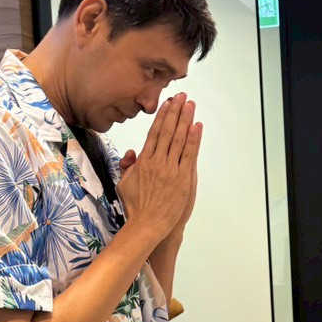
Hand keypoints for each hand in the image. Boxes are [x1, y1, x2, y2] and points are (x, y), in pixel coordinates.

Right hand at [115, 95, 201, 243]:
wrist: (146, 224)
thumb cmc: (135, 207)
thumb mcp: (124, 184)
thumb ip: (127, 166)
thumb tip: (130, 154)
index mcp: (143, 161)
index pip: (154, 133)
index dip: (161, 117)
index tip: (167, 104)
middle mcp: (157, 162)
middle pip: (168, 131)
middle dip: (175, 112)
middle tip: (181, 96)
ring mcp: (170, 169)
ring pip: (179, 139)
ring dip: (185, 120)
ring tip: (190, 105)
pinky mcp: (182, 179)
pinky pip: (189, 155)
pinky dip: (193, 140)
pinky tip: (197, 126)